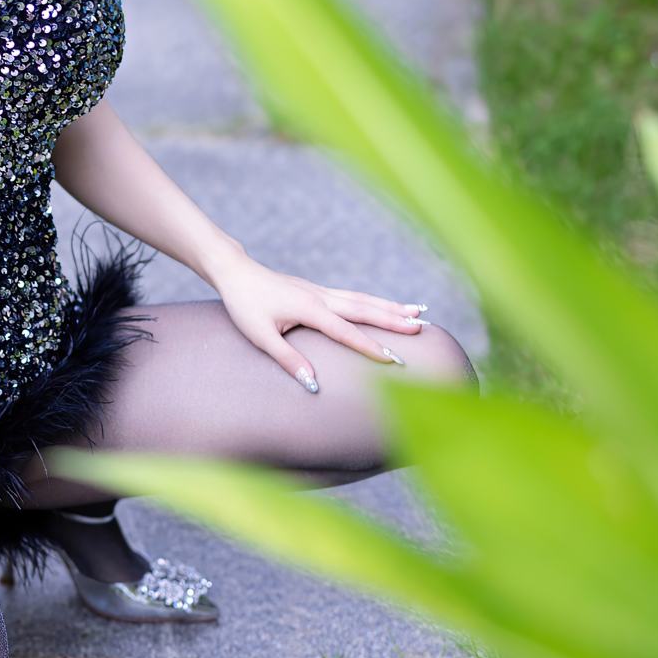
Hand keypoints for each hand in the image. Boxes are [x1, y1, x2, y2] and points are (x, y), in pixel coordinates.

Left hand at [208, 244, 428, 392]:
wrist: (235, 273)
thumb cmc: (245, 305)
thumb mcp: (261, 336)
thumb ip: (288, 360)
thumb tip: (313, 383)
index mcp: (309, 309)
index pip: (346, 331)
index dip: (370, 346)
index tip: (395, 359)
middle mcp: (321, 297)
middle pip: (364, 309)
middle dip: (394, 319)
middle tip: (422, 327)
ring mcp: (321, 291)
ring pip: (363, 299)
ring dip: (391, 306)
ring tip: (418, 312)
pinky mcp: (318, 290)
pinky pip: (353, 296)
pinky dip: (374, 301)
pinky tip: (386, 306)